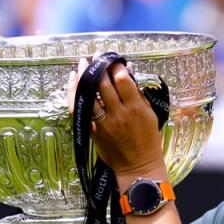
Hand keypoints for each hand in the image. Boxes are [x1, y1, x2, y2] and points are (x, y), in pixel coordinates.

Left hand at [68, 57, 164, 176]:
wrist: (138, 167)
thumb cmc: (148, 141)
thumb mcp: (150, 115)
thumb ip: (139, 94)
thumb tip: (129, 72)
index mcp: (136, 109)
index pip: (122, 80)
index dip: (116, 66)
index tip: (113, 60)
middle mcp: (118, 114)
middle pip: (103, 84)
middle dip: (98, 67)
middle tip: (96, 57)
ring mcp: (103, 123)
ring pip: (88, 95)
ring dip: (83, 76)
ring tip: (83, 64)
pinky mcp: (93, 131)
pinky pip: (79, 110)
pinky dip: (73, 94)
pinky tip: (73, 82)